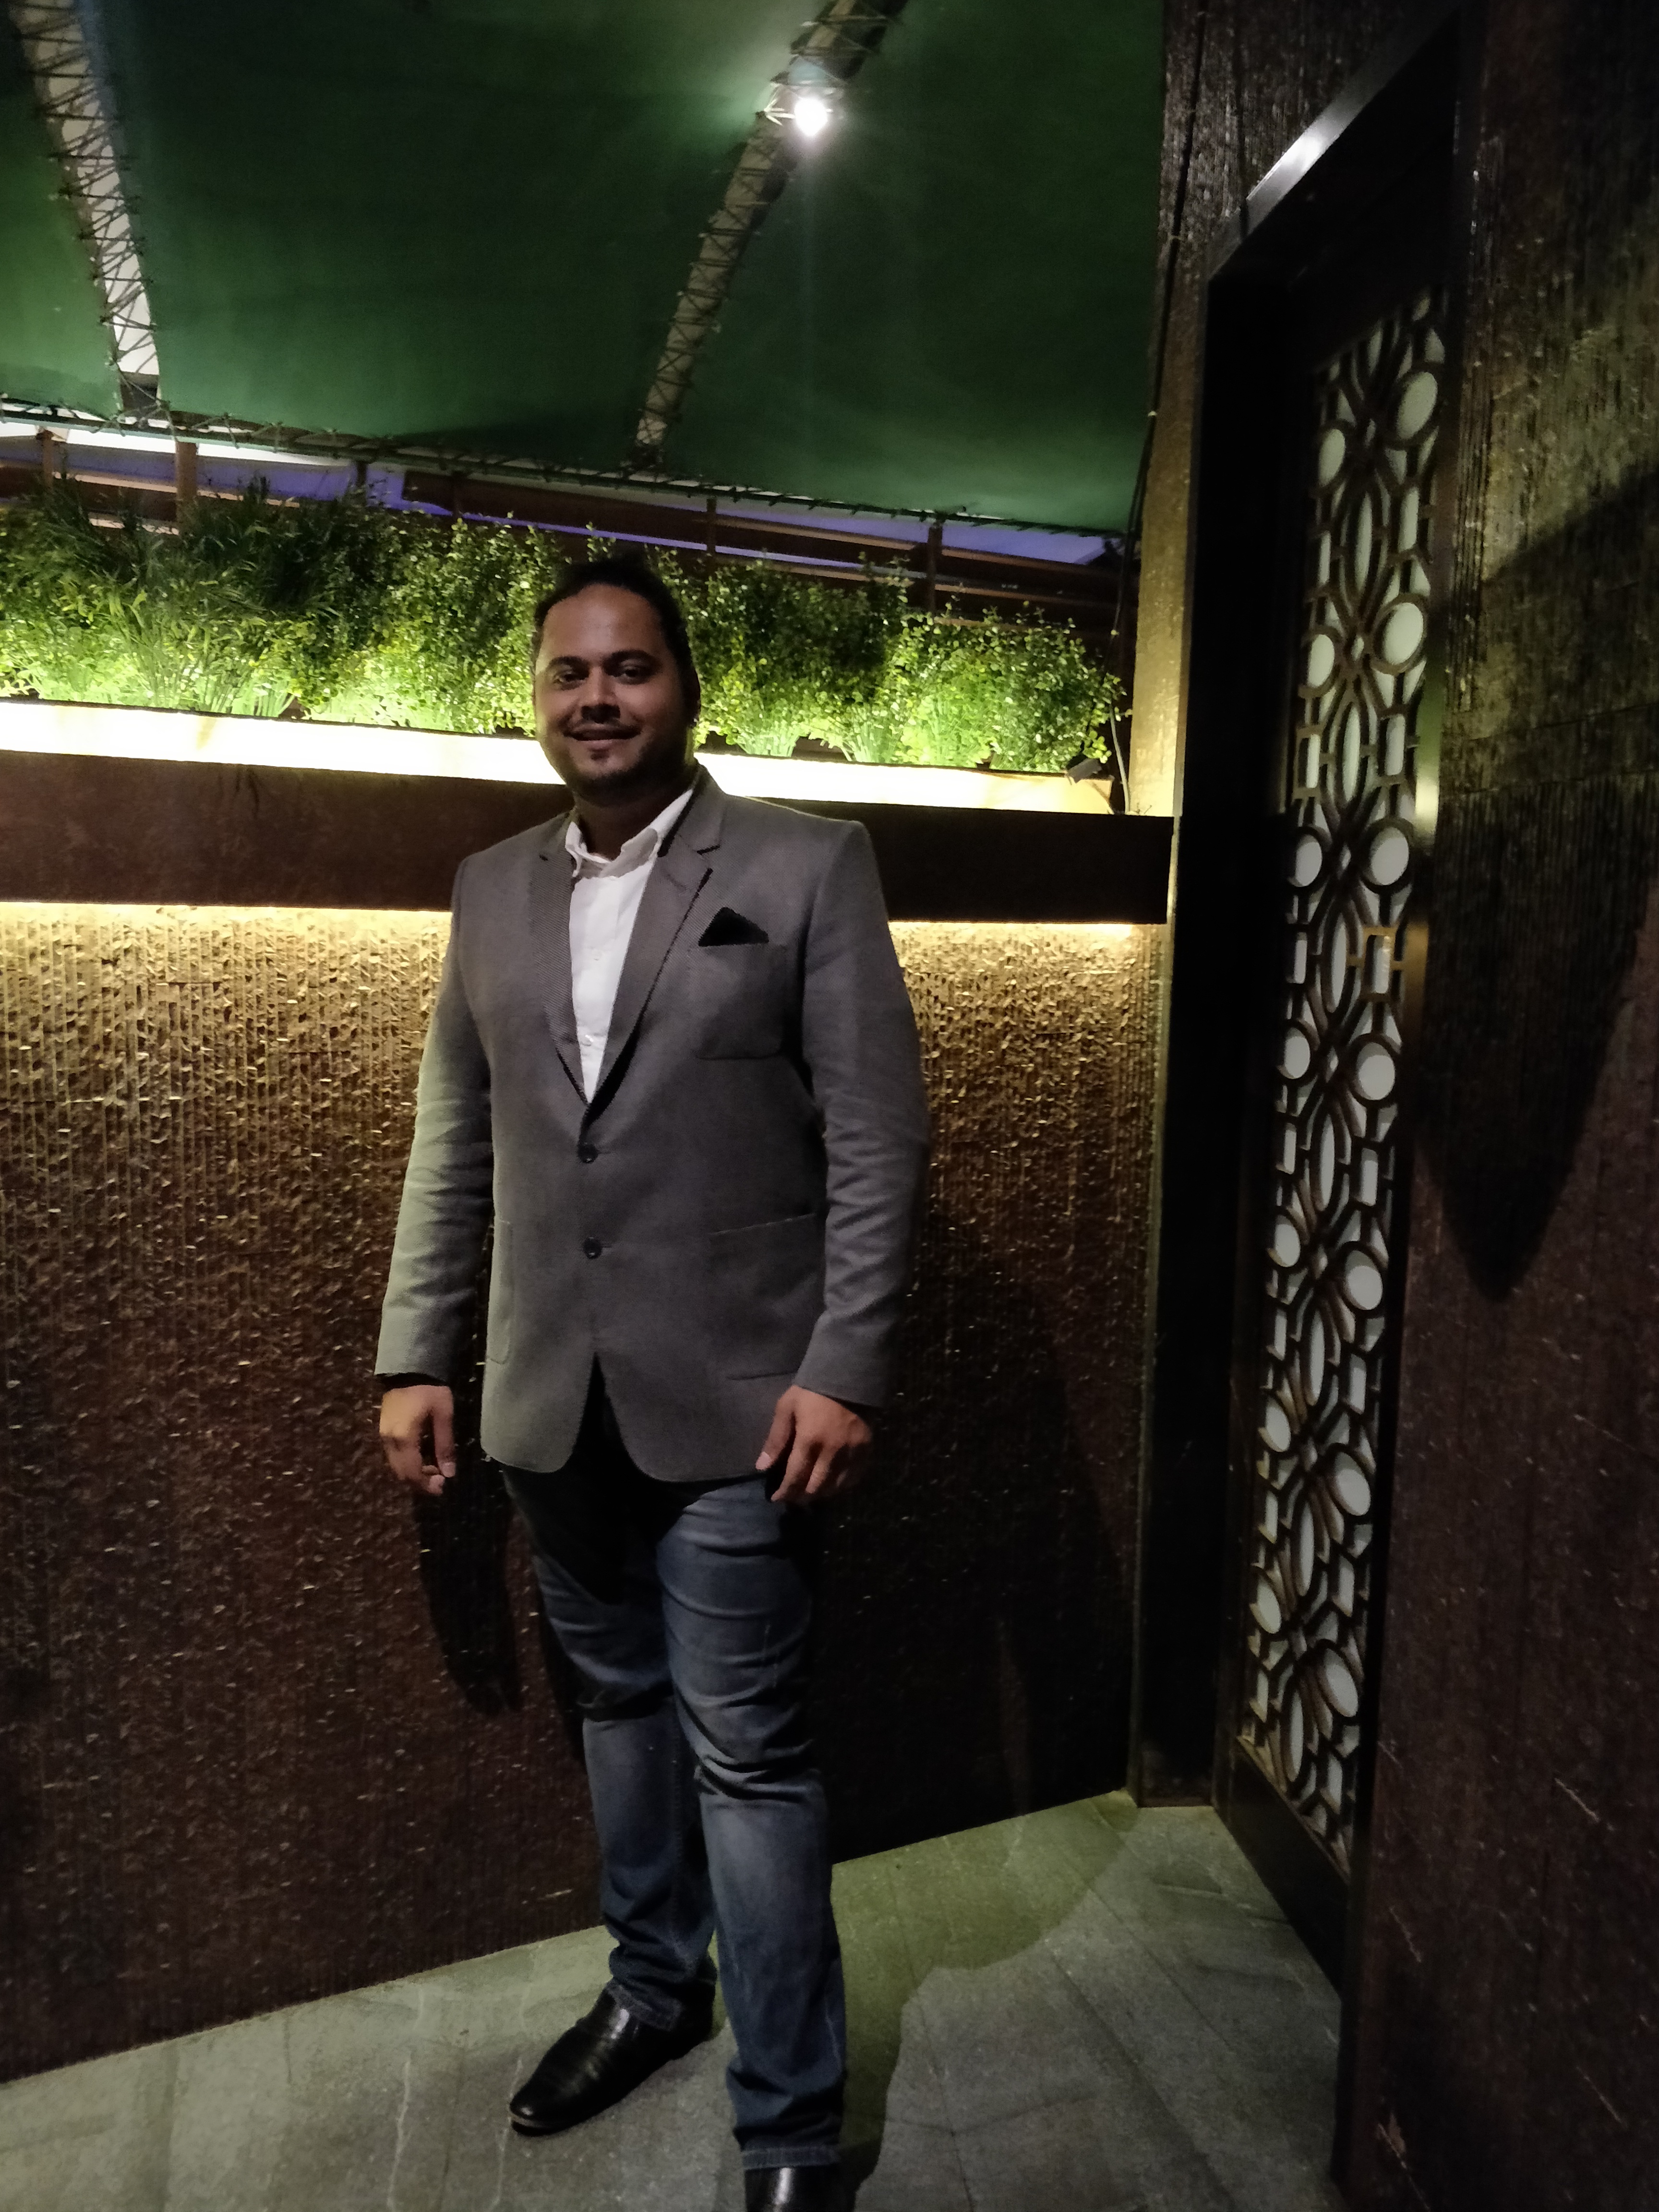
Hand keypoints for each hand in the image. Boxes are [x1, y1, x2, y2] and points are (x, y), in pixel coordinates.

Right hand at [379, 1384, 455, 1496]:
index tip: (442, 1487)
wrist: (409, 1368)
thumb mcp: (443, 1415)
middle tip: (440, 1479)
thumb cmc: (430, 1390)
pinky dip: (407, 1462)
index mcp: (404, 1438)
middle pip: (401, 1473)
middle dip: (420, 1481)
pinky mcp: (383, 1430)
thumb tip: (449, 1473)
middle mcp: (389, 1441)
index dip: (426, 1484)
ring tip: (434, 1469)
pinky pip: (393, 1455)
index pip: (412, 1473)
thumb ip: (445, 1445)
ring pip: (396, 1465)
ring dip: (413, 1472)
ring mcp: (383, 1435)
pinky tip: (422, 1457)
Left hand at [757, 1386, 872, 1504]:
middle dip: (801, 1496)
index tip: (776, 1498)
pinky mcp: (866, 1450)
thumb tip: (761, 1467)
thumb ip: (775, 1439)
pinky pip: (854, 1478)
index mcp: (809, 1440)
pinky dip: (841, 1485)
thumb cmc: (811, 1391)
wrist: (848, 1375)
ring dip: (820, 1493)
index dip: (784, 1492)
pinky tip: (832, 1484)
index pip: (795, 1477)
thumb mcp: (786, 1409)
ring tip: (810, 1491)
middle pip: (815, 1487)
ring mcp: (851, 1452)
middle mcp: (831, 1452)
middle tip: (792, 1496)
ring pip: (835, 1487)